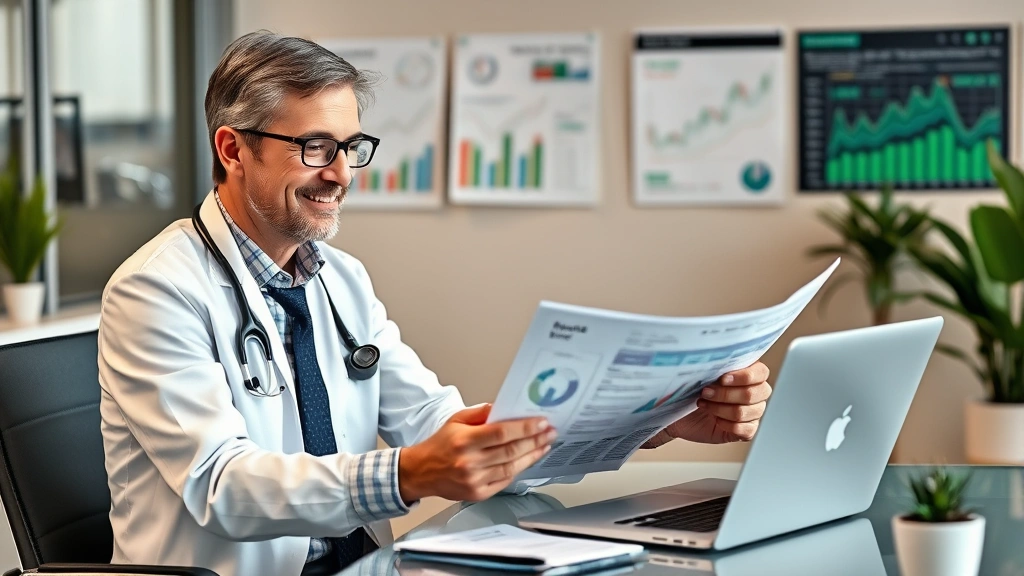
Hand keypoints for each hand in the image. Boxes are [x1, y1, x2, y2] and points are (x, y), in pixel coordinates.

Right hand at [398, 404, 556, 502]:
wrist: (421, 472)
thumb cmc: (440, 444)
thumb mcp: (456, 420)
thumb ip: (481, 413)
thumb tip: (505, 408)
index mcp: (465, 440)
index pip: (502, 433)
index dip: (525, 428)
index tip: (541, 422)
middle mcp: (469, 462)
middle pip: (511, 451)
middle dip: (535, 440)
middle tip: (550, 432)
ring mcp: (474, 480)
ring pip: (511, 467)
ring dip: (532, 455)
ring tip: (544, 445)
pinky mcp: (477, 494)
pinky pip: (504, 480)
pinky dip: (518, 469)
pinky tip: (527, 460)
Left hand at [641, 362, 771, 447]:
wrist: (680, 413)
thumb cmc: (692, 390)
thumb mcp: (701, 374)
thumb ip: (715, 367)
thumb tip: (716, 360)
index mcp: (749, 373)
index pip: (761, 373)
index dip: (744, 377)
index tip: (722, 379)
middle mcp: (755, 392)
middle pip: (753, 394)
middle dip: (726, 394)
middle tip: (705, 392)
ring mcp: (753, 412)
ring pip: (746, 412)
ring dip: (720, 409)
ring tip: (704, 404)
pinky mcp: (746, 430)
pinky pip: (746, 430)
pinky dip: (727, 424)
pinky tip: (715, 420)